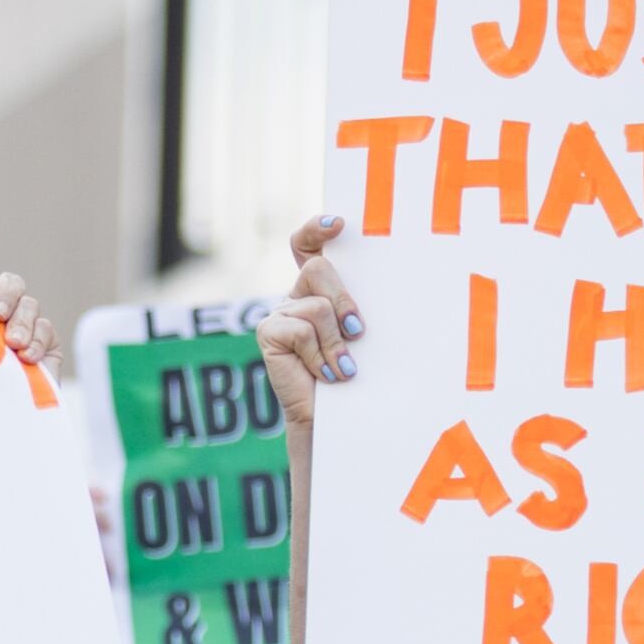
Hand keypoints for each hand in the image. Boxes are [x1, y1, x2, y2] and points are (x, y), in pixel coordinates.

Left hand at [0, 269, 55, 370]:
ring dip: (22, 323)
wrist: (1, 417)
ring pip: (30, 306)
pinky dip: (37, 342)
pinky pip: (46, 330)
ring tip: (14, 345)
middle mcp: (6, 311)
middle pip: (14, 287)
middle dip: (9, 300)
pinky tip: (27, 358)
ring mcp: (29, 325)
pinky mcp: (47, 343)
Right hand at [255, 213, 360, 433]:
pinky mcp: (269, 333)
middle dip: (343, 300)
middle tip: (358, 331)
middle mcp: (296, 295)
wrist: (334, 418)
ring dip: (337, 341)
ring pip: (316, 306)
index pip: (307, 244)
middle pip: (318, 270)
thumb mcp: (361, 333)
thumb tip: (375, 296)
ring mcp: (280, 313)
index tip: (338, 225)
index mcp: (319, 288)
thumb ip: (357, 306)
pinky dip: (321, 355)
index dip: (316, 228)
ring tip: (344, 368)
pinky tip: (325, 374)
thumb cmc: (357, 374)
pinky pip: (302, 330)